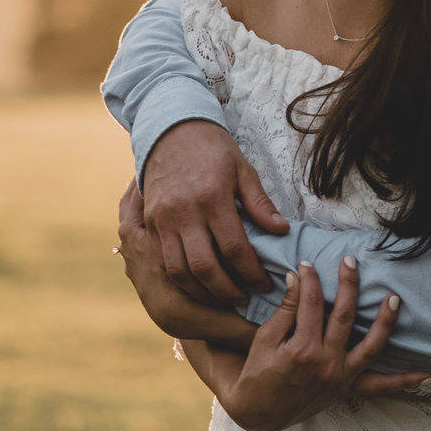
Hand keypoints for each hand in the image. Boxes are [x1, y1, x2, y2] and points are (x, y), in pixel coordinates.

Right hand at [142, 119, 288, 305]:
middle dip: (227, 291)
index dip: (252, 273)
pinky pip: (163, 260)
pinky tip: (198, 285)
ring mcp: (163, 218)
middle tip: (244, 300)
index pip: (234, 248)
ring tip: (222, 298)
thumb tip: (281, 230)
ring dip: (202, 292)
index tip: (265, 285)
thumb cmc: (213, 149)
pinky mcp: (149, 221)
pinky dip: (181, 278)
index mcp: (212, 198)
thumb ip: (260, 203)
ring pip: (179, 270)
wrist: (170, 130)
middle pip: (204, 267)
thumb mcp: (242, 169)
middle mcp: (184, 211)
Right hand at [211, 258, 430, 430]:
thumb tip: (297, 278)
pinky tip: (427, 376)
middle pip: (345, 316)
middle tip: (350, 262)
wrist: (259, 412)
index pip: (311, 303)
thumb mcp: (264, 339)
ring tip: (395, 299)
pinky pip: (379, 386)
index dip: (309, 280)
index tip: (307, 264)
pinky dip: (403, 382)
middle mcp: (326, 363)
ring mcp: (341, 377)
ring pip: (371, 346)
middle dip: (349, 285)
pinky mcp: (347, 389)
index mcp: (302, 348)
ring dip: (386, 323)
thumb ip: (285, 310)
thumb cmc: (258, 373)